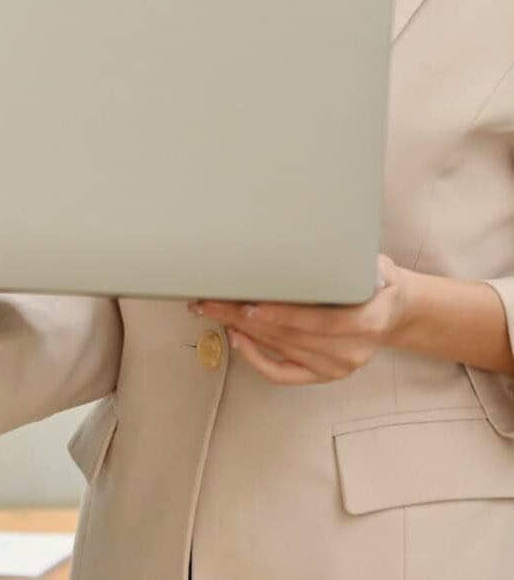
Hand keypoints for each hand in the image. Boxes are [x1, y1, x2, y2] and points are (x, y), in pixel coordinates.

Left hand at [192, 254, 408, 385]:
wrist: (396, 312)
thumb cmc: (376, 280)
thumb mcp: (373, 264)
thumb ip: (346, 259)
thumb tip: (308, 233)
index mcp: (368, 321)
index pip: (322, 322)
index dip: (284, 315)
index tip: (251, 304)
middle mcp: (352, 350)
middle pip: (291, 336)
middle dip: (245, 316)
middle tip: (211, 299)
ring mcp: (337, 366)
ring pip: (281, 350)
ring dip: (242, 329)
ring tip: (214, 310)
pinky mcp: (323, 375)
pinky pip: (283, 373)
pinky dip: (255, 357)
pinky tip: (235, 337)